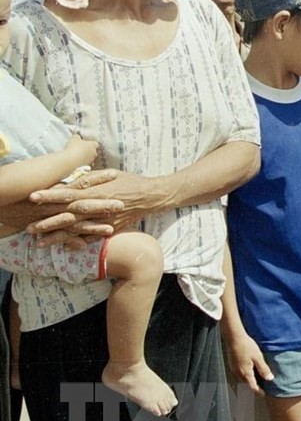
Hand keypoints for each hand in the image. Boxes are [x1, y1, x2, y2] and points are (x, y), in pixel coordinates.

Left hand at [29, 169, 166, 235]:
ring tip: (39, 241)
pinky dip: (77, 243)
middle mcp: (98, 207)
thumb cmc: (130, 181)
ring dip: (58, 236)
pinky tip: (63, 246)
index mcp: (97, 191)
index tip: (33, 196)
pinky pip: (91, 238)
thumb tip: (70, 178)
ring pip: (77, 229)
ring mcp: (104, 220)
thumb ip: (89, 177)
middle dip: (48, 221)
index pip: (69, 193)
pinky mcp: (110, 229)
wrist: (151, 196)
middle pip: (68, 215)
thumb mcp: (110, 173)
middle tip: (29, 227)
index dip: (51, 195)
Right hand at [63, 135, 98, 167]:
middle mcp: (94, 153)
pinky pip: (85, 163)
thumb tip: (77, 136)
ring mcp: (90, 160)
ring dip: (85, 156)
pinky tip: (76, 160)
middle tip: (81, 149)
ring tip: (77, 155)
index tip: (86, 143)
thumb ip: (77, 137)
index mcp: (93, 145)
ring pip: (90, 157)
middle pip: (94, 151)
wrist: (71, 160)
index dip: (91, 143)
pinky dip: (82, 161)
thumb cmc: (74, 147)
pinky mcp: (86, 166)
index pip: (95, 143)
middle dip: (89, 150)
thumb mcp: (74, 139)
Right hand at [224, 330, 272, 394]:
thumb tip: (270, 379)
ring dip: (250, 379)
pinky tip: (250, 368)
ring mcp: (234, 369)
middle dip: (254, 385)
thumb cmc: (246, 346)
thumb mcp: (258, 357)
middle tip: (263, 385)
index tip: (264, 394)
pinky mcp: (232, 365)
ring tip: (258, 376)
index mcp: (245, 373)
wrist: (233, 338)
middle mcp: (238, 374)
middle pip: (247, 384)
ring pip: (243, 378)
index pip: (253, 387)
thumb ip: (263, 369)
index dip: (259, 391)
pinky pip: (239, 373)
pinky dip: (246, 373)